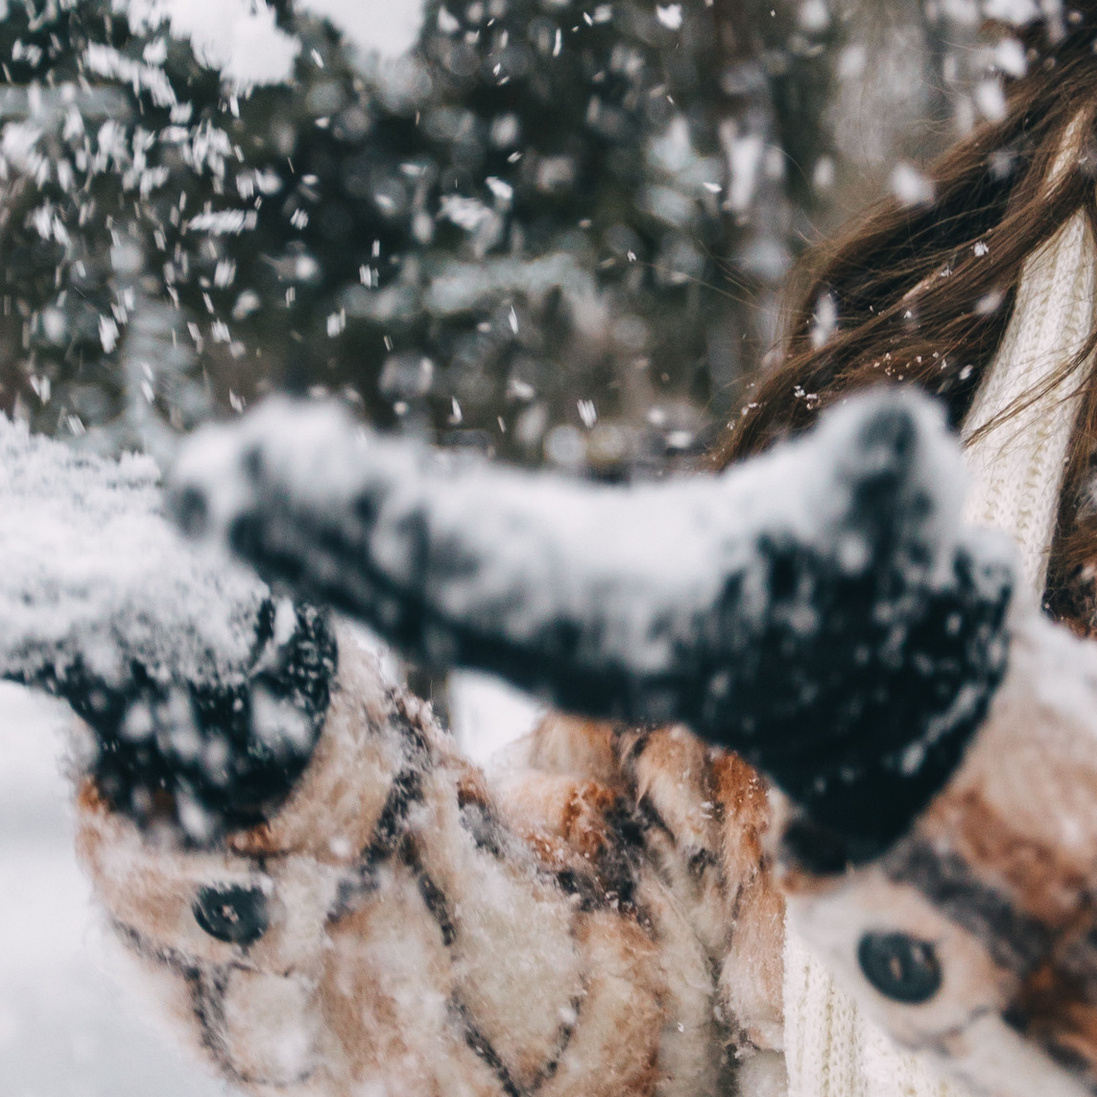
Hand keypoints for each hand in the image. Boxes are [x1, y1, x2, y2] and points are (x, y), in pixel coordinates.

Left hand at [168, 385, 1015, 865]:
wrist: (845, 654)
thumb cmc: (871, 568)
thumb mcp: (892, 520)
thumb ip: (886, 485)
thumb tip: (901, 441)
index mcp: (634, 620)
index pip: (513, 579)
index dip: (425, 542)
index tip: (340, 497)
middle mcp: (555, 629)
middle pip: (413, 585)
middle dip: (315, 539)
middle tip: (207, 483)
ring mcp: (517, 610)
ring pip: (383, 576)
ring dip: (288, 533)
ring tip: (196, 479)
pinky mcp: (497, 578)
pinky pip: (386, 552)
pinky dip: (315, 519)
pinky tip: (243, 472)